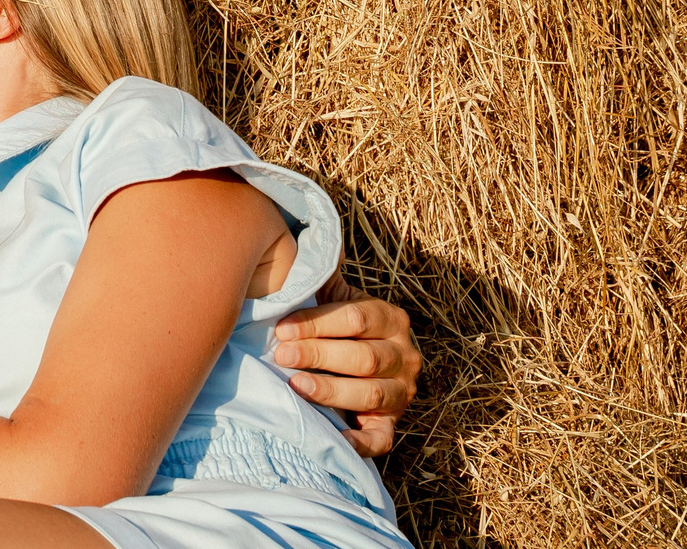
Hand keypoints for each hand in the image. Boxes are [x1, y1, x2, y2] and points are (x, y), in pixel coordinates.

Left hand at [271, 272, 421, 455]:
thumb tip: (299, 243)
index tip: (282, 328)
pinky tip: (336, 436)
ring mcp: (401, 392)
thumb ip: (321, 272)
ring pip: (371, 394)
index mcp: (391, 318)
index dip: (318, 323)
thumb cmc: (334, 323)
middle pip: (364, 357)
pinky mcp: (390, 423)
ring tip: (296, 386)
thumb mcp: (333, 295)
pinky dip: (361, 442)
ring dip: (331, 390)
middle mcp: (404, 355)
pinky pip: (382, 439)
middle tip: (282, 354)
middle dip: (319, 355)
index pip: (357, 318)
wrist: (356, 358)